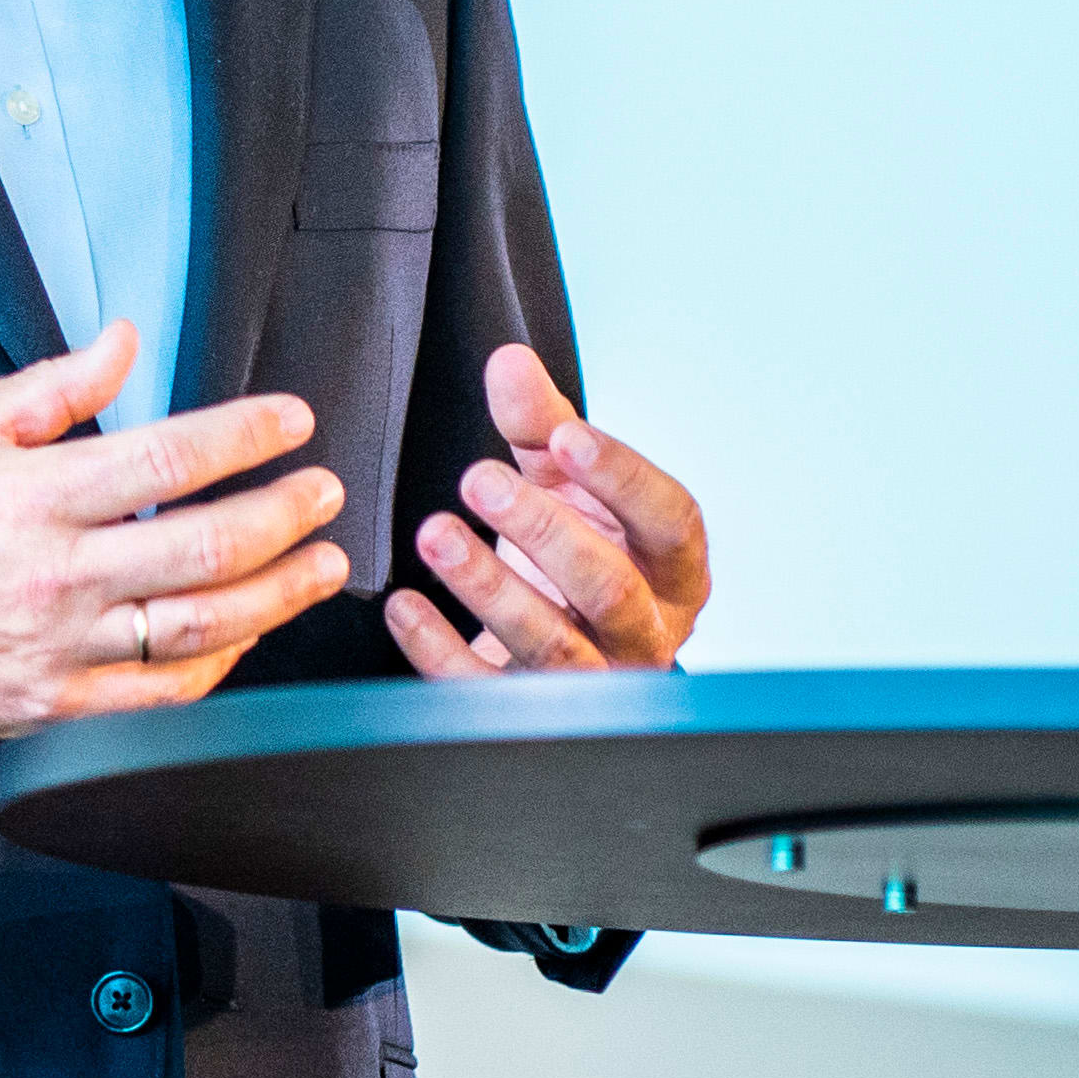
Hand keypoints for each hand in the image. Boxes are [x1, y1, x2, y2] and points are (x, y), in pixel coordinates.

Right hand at [0, 323, 349, 743]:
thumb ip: (52, 389)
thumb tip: (123, 343)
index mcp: (35, 496)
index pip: (168, 456)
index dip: (246, 434)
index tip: (292, 420)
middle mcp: (59, 573)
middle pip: (205, 544)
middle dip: (284, 513)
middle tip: (324, 490)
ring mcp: (63, 647)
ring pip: (201, 624)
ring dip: (277, 591)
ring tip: (320, 563)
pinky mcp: (58, 705)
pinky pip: (163, 694)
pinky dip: (220, 665)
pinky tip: (249, 634)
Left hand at [385, 342, 712, 678]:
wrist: (560, 635)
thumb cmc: (574, 548)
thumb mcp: (564, 482)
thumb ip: (541, 422)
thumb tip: (508, 361)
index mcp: (673, 566)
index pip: (671, 520)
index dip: (623, 478)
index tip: (566, 436)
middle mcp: (647, 628)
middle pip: (608, 586)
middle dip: (542, 530)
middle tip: (477, 478)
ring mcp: (595, 680)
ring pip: (553, 645)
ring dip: (489, 588)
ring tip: (435, 534)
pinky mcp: (533, 716)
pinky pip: (489, 692)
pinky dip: (442, 649)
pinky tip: (405, 606)